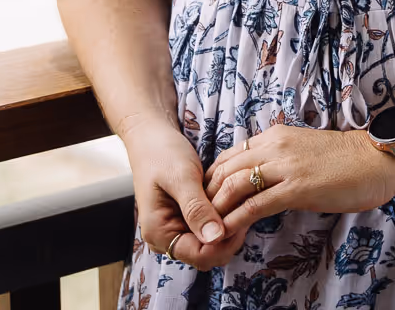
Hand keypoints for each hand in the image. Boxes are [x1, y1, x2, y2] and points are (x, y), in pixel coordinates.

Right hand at [124, 119, 226, 271]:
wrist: (151, 137)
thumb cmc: (162, 153)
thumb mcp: (181, 177)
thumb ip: (196, 208)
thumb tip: (215, 237)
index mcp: (159, 233)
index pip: (200, 257)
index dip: (225, 242)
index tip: (241, 216)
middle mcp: (166, 238)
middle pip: (208, 253)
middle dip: (228, 234)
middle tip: (242, 204)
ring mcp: (176, 230)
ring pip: (211, 242)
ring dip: (227, 225)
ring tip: (236, 199)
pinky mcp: (185, 220)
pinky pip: (209, 228)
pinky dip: (222, 216)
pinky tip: (229, 198)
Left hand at [199, 124, 394, 264]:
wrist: (377, 159)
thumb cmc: (346, 160)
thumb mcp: (303, 151)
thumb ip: (279, 160)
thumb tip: (260, 179)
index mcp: (275, 135)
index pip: (229, 155)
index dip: (212, 179)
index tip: (206, 201)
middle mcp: (275, 146)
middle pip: (224, 170)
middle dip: (205, 197)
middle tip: (198, 220)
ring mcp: (285, 166)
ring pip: (233, 186)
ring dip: (215, 211)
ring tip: (206, 231)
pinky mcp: (296, 188)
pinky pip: (255, 205)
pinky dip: (235, 221)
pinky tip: (226, 233)